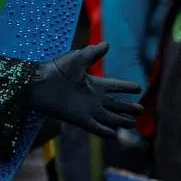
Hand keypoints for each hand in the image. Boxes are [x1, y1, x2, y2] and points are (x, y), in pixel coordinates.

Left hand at [28, 43, 142, 138]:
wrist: (40, 83)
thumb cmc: (56, 69)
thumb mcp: (77, 59)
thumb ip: (93, 53)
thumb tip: (107, 44)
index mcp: (93, 83)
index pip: (114, 86)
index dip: (126, 87)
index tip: (139, 87)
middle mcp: (93, 97)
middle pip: (115, 104)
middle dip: (128, 107)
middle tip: (141, 109)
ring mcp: (88, 109)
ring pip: (110, 117)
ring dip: (121, 120)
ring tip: (133, 123)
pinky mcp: (81, 119)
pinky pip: (97, 128)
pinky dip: (107, 132)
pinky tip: (116, 136)